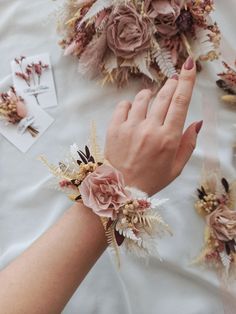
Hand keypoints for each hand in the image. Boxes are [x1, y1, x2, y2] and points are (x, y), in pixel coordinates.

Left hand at [105, 57, 201, 195]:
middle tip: (172, 81)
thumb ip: (188, 144)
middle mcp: (150, 129)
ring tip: (151, 100)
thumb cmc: (151, 180)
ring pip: (143, 98)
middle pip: (163, 96)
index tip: (189, 66)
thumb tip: (197, 122)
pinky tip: (132, 112)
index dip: (186, 81)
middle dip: (170, 84)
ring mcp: (130, 127)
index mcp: (168, 138)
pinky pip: (123, 105)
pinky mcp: (114, 128)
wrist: (120, 189)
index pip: (180, 102)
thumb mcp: (176, 168)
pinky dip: (130, 105)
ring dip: (150, 94)